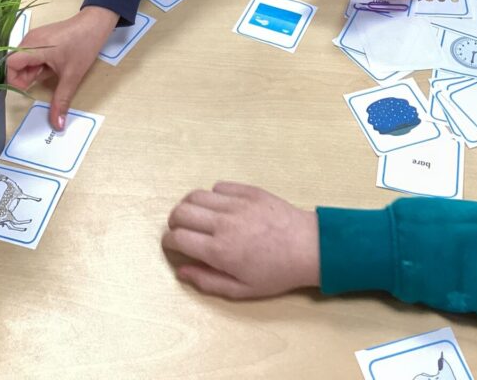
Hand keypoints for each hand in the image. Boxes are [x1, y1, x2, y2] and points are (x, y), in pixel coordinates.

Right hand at [7, 6, 117, 128]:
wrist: (96, 23)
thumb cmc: (84, 44)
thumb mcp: (72, 76)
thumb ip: (61, 101)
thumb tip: (57, 125)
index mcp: (34, 46)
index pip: (9, 64)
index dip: (14, 79)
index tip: (28, 87)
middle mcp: (30, 39)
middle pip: (15, 63)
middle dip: (26, 77)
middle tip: (45, 78)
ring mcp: (35, 37)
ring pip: (23, 59)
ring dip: (33, 71)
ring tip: (51, 71)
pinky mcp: (40, 37)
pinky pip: (31, 53)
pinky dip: (38, 63)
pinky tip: (52, 65)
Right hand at [162, 183, 320, 298]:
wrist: (308, 247)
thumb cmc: (276, 273)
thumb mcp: (242, 290)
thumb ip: (208, 281)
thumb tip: (181, 270)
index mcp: (220, 250)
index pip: (178, 237)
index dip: (168, 240)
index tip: (171, 244)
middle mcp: (223, 223)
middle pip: (181, 211)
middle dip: (173, 221)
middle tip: (180, 230)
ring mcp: (236, 203)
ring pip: (196, 195)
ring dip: (189, 205)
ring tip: (195, 216)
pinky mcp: (248, 190)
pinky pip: (219, 186)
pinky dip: (212, 196)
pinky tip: (219, 207)